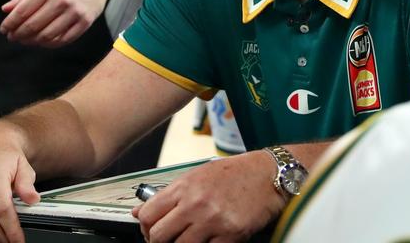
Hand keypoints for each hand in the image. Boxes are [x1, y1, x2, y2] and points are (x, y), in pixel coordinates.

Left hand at [0, 0, 109, 46]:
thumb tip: (6, 9)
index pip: (22, 12)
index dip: (10, 24)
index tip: (4, 29)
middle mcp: (61, 1)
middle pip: (33, 26)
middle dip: (18, 34)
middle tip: (12, 37)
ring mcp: (75, 13)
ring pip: (47, 36)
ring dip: (32, 42)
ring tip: (26, 40)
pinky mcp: (85, 22)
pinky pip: (64, 40)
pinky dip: (50, 44)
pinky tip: (43, 42)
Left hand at [132, 152, 285, 242]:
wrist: (269, 174)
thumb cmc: (235, 173)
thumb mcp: (197, 176)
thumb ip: (168, 194)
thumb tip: (140, 212)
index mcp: (184, 187)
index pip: (148, 215)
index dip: (145, 228)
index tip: (150, 231)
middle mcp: (195, 203)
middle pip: (159, 236)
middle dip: (159, 242)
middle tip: (168, 240)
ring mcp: (212, 221)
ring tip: (190, 239)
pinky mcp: (230, 235)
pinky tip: (210, 240)